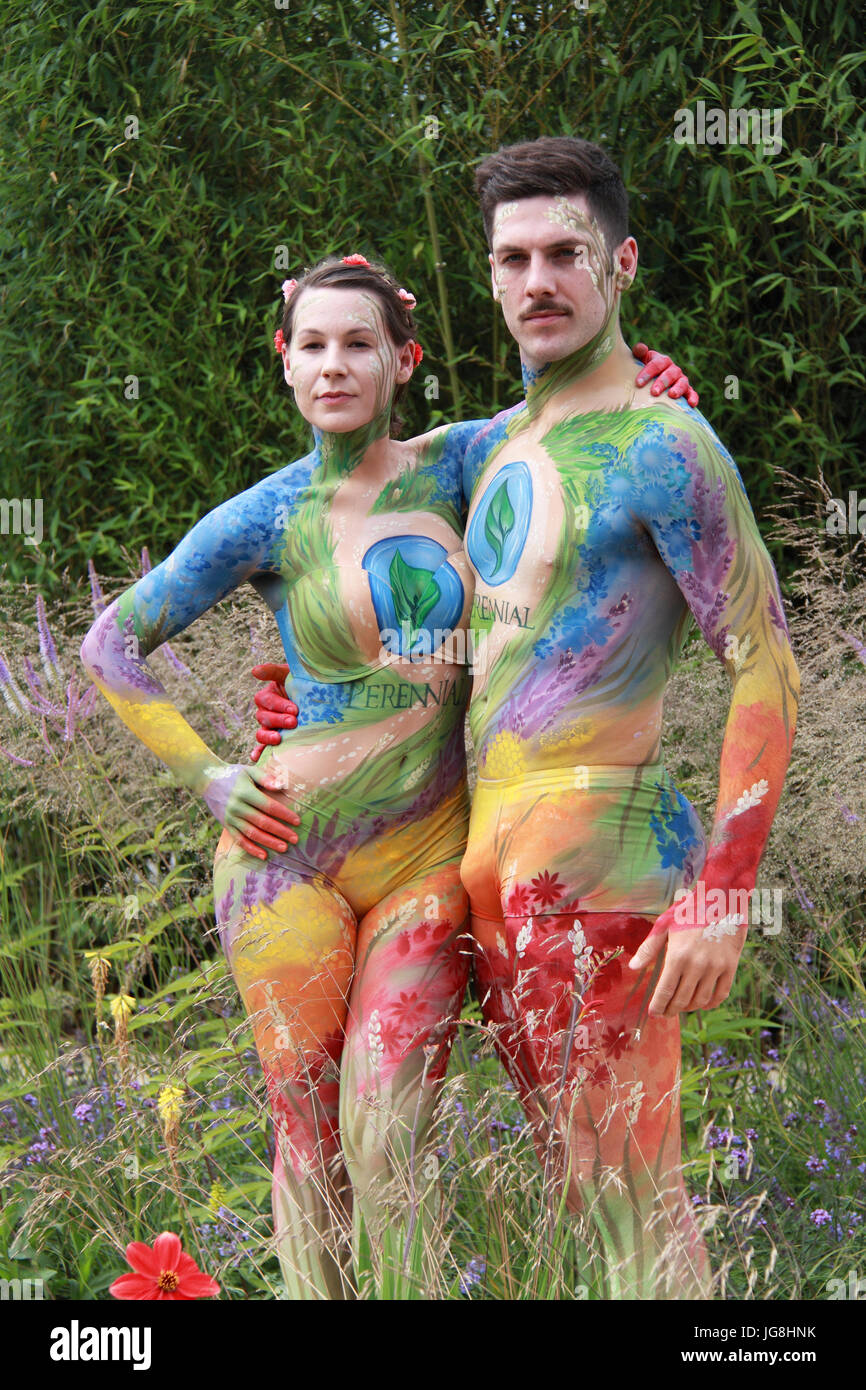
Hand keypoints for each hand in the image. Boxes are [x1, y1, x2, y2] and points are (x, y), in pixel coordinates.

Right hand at [199, 761, 300, 861]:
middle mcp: (237, 807)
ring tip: (284, 848)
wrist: (208, 780)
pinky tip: (264, 856)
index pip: (268, 806)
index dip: (284, 814)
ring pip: (252, 834)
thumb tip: (282, 785)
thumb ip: (265, 778)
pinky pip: (239, 840)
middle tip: (295, 839)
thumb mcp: (249, 771)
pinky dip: (251, 849)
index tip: (297, 821)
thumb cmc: (234, 774)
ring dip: (269, 842)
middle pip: (262, 822)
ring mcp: (231, 818)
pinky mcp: (226, 825)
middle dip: (280, 832)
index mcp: (245, 792)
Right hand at [249, 662, 296, 761]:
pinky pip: (263, 747)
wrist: (317, 698)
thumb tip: (254, 671)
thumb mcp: (290, 674)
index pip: (265, 700)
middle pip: (263, 717)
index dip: (278, 705)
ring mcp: (269, 727)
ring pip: (261, 733)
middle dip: (278, 720)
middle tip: (293, 722)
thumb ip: (273, 670)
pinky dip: (259, 752)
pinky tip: (258, 758)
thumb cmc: (303, 683)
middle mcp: (266, 712)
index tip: (295, 709)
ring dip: (268, 737)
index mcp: (268, 695)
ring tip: (279, 739)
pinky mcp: (274, 739)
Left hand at [627, 900, 745, 1017]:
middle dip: (671, 1010)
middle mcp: (697, 965)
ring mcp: (716, 968)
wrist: (722, 899)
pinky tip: (702, 1003)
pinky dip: (710, 1003)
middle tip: (665, 1012)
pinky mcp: (730, 967)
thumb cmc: (689, 911)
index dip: (658, 1006)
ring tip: (680, 1006)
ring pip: (701, 1000)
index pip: (665, 991)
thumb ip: (649, 948)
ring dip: (689, 1008)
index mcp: (678, 956)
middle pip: (682, 1000)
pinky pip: (721, 994)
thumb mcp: (665, 926)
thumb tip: (633, 967)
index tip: (653, 1013)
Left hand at [631, 342, 698, 407]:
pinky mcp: (687, 391)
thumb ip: (639, 352)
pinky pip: (692, 393)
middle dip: (662, 383)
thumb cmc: (645, 370)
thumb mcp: (641, 360)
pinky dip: (693, 398)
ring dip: (678, 389)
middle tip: (654, 392)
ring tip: (672, 395)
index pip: (656, 364)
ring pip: (682, 383)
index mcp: (663, 361)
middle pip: (669, 374)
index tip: (638, 383)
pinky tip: (691, 404)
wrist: (654, 380)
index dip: (648, 373)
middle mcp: (674, 369)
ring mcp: (681, 380)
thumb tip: (641, 348)